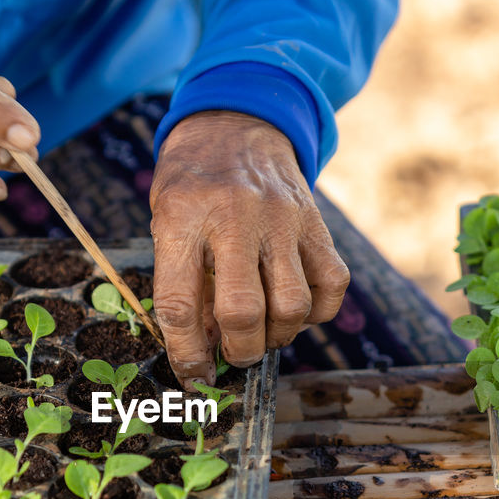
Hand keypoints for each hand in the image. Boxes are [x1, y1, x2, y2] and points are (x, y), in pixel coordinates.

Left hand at [150, 111, 349, 386]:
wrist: (235, 123)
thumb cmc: (192, 184)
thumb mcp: (166, 222)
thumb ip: (181, 280)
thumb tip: (205, 348)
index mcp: (183, 217)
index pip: (179, 303)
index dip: (186, 352)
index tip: (193, 375)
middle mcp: (235, 217)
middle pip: (243, 310)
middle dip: (240, 351)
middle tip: (234, 355)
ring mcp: (281, 219)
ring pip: (293, 305)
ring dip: (278, 336)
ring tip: (264, 334)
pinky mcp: (315, 223)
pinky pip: (331, 284)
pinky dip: (317, 311)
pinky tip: (294, 308)